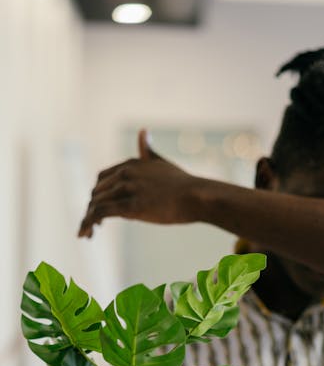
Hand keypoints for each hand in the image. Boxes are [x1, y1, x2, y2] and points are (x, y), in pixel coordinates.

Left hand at [78, 129, 197, 237]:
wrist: (196, 196)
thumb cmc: (183, 184)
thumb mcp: (162, 162)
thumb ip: (148, 151)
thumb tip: (142, 131)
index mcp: (130, 164)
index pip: (102, 179)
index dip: (98, 194)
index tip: (98, 209)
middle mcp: (125, 173)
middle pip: (96, 192)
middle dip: (91, 209)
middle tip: (90, 226)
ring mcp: (127, 189)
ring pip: (95, 203)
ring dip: (87, 219)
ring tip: (86, 234)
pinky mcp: (131, 206)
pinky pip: (101, 213)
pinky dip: (90, 222)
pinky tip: (89, 233)